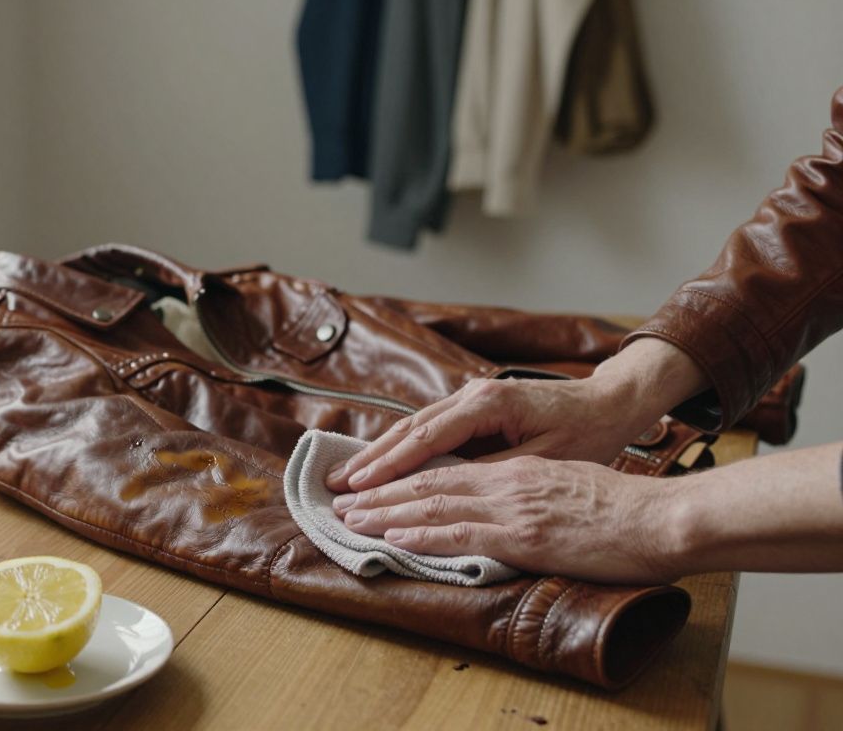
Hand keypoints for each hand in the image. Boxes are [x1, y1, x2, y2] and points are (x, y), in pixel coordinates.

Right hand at [325, 338, 708, 492]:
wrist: (612, 402)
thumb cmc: (586, 432)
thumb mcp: (543, 459)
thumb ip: (492, 473)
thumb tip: (446, 493)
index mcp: (487, 404)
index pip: (424, 439)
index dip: (387, 466)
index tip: (357, 487)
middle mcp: (472, 395)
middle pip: (409, 430)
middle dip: (371, 459)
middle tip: (334, 485)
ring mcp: (472, 398)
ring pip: (414, 428)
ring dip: (381, 454)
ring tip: (348, 477)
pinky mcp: (476, 409)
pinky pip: (430, 431)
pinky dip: (403, 449)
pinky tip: (383, 466)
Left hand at [332, 457, 682, 583]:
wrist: (662, 517)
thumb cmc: (622, 508)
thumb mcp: (566, 484)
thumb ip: (527, 490)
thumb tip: (499, 503)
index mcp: (516, 469)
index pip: (448, 469)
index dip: (405, 477)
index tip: (372, 487)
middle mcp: (506, 479)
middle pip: (430, 480)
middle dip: (381, 490)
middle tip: (343, 501)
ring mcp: (512, 505)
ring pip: (434, 502)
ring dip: (387, 511)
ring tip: (352, 519)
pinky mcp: (523, 533)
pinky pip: (460, 531)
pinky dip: (420, 533)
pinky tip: (394, 536)